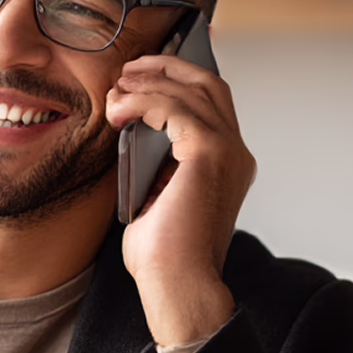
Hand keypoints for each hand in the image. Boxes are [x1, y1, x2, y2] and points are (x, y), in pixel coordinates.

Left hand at [106, 52, 255, 347]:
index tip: (141, 73)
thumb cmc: (164, 256)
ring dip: (149, 82)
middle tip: (128, 70)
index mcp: (228, 163)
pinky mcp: (208, 154)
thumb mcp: (155, 197)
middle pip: (208, 84)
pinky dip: (144, 101)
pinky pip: (174, 108)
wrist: (176, 285)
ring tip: (116, 89)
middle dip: (166, 67)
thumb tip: (131, 135)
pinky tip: (119, 111)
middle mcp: (236, 153)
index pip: (211, 103)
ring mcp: (228, 152)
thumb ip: (154, 164)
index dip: (180, 78)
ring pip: (192, 90)